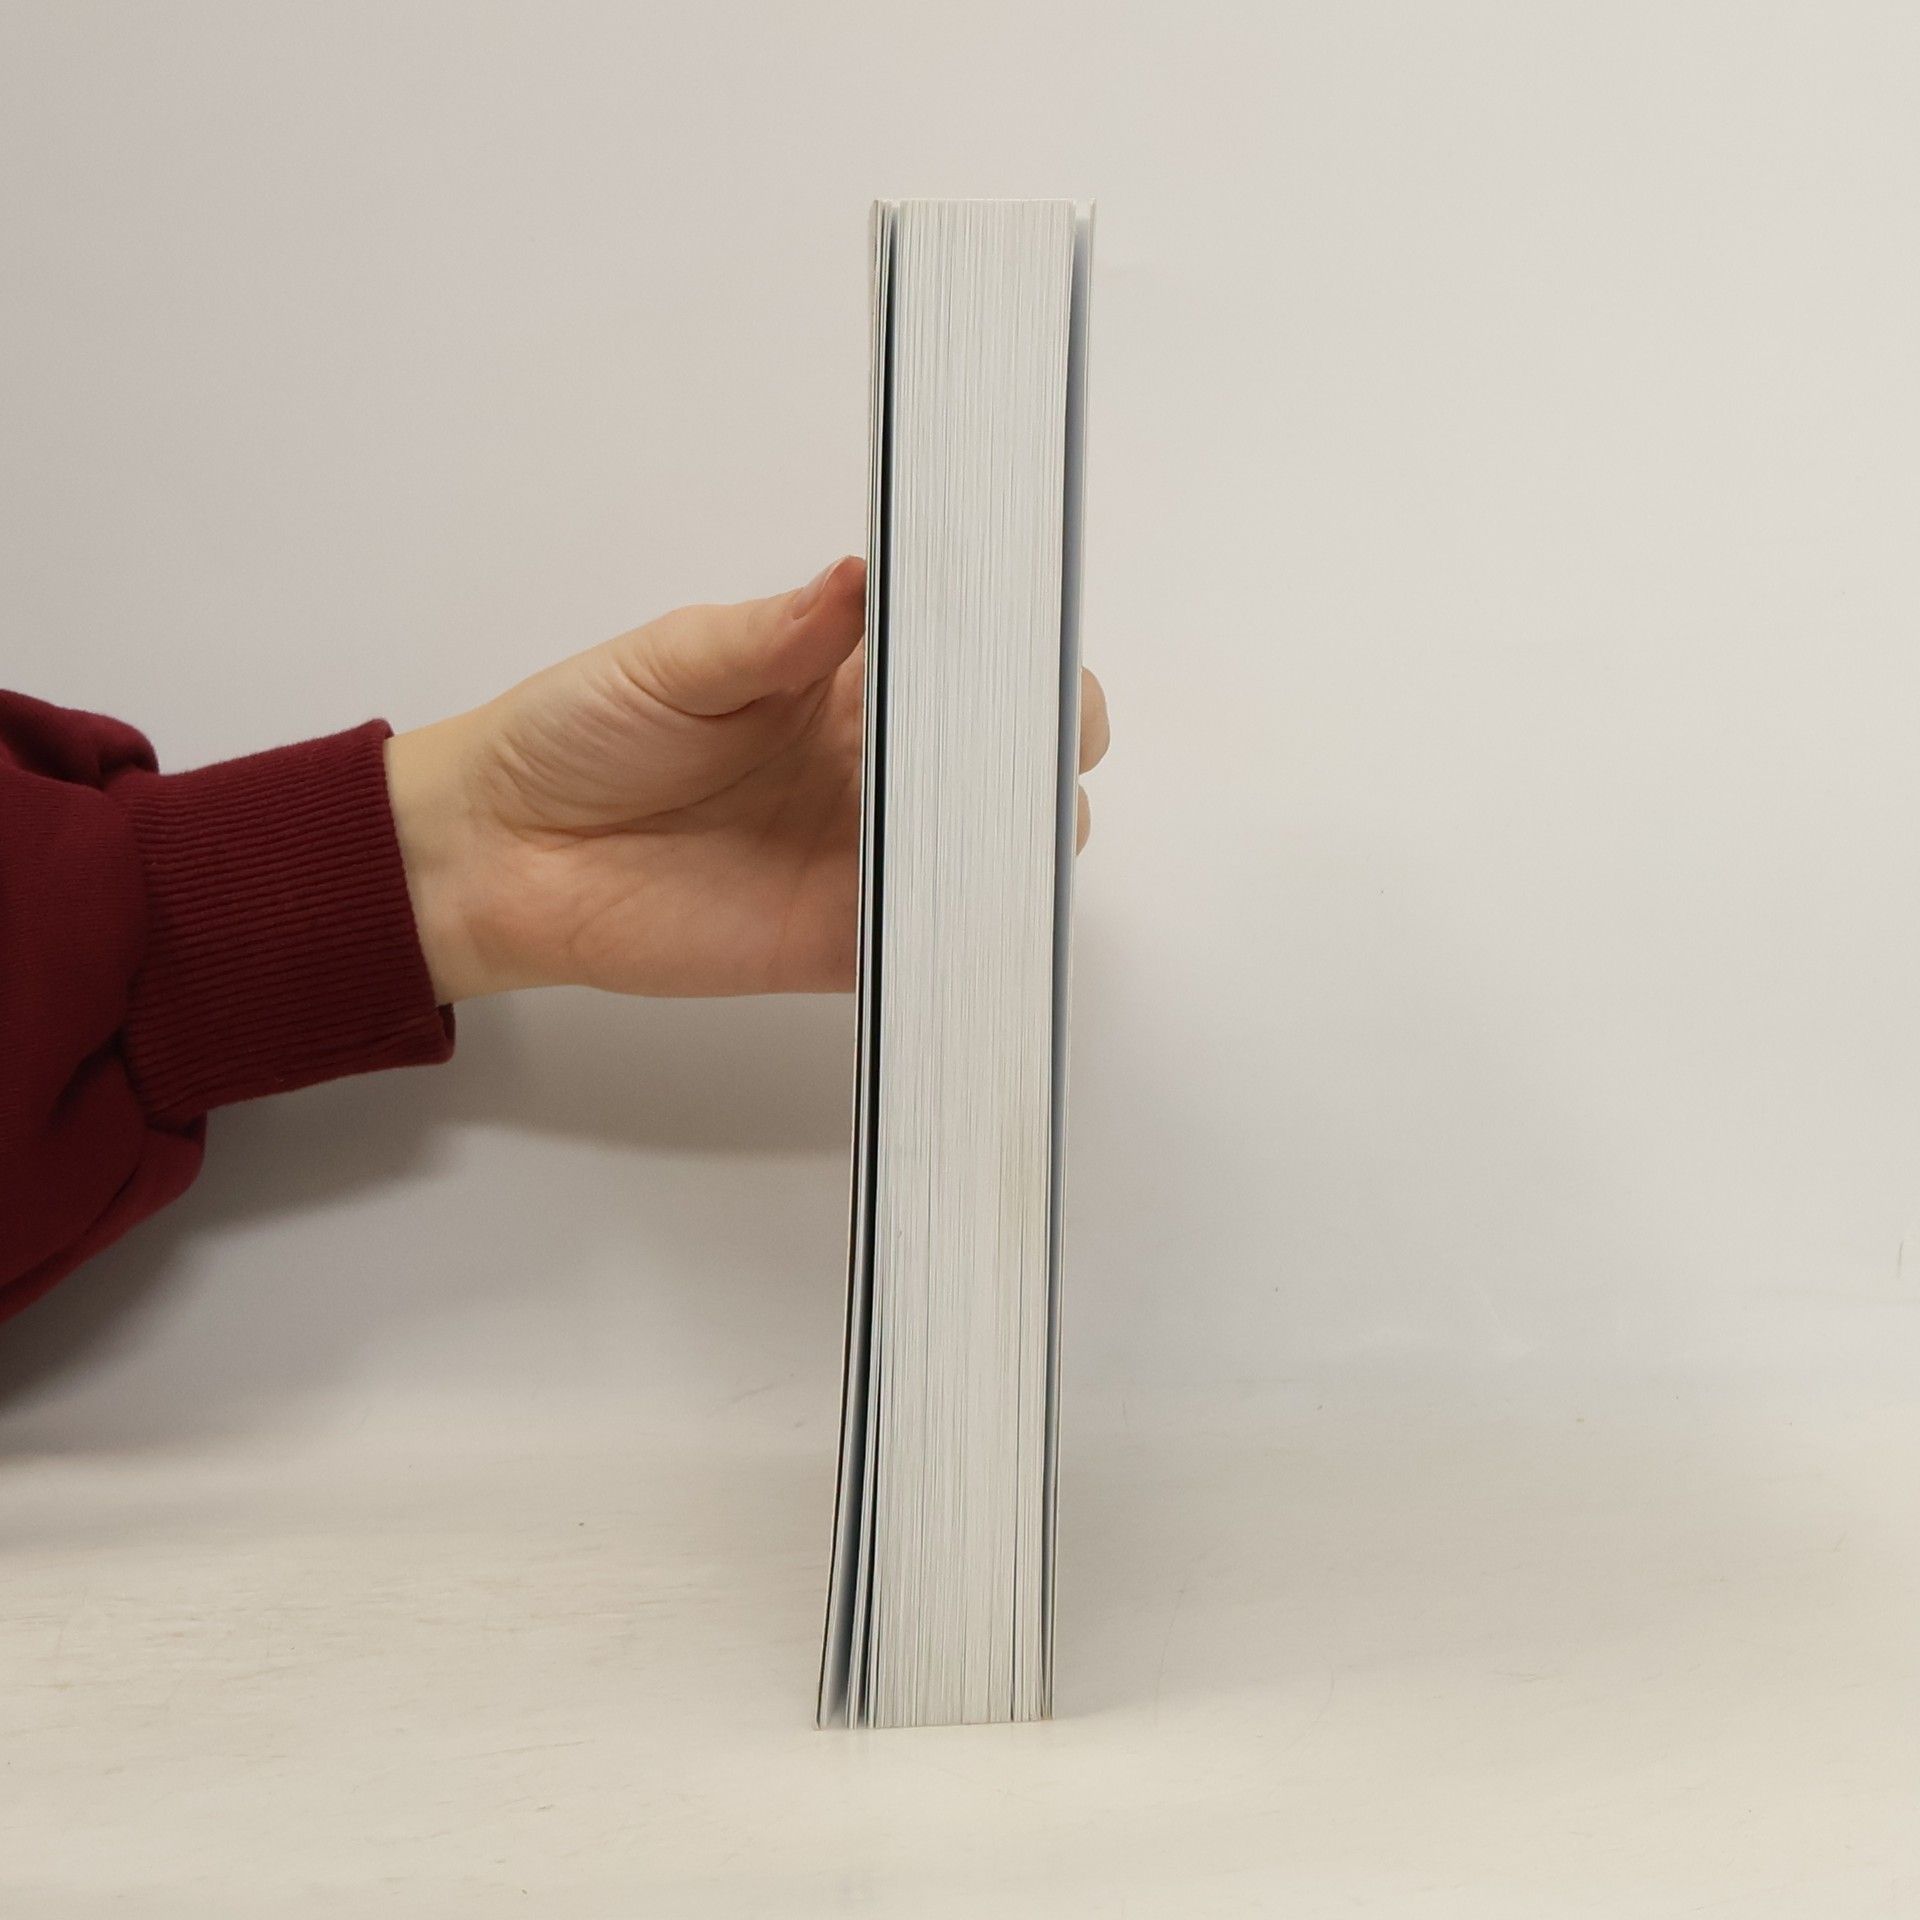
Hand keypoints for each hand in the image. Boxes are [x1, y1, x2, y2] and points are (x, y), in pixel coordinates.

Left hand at [386, 557, 1110, 1001]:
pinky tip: (964, 910)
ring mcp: (868, 860)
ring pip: (993, 857)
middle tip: (1015, 749)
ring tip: (988, 824)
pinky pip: (928, 945)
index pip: (975, 664)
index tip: (1034, 656)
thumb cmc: (581, 732)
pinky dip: (961, 935)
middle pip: (1013, 765)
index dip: (1026, 662)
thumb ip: (773, 634)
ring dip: (1015, 843)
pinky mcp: (841, 942)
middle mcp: (879, 770)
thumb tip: (859, 577)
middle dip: (1044, 753)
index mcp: (851, 683)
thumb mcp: (675, 660)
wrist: (506, 851)